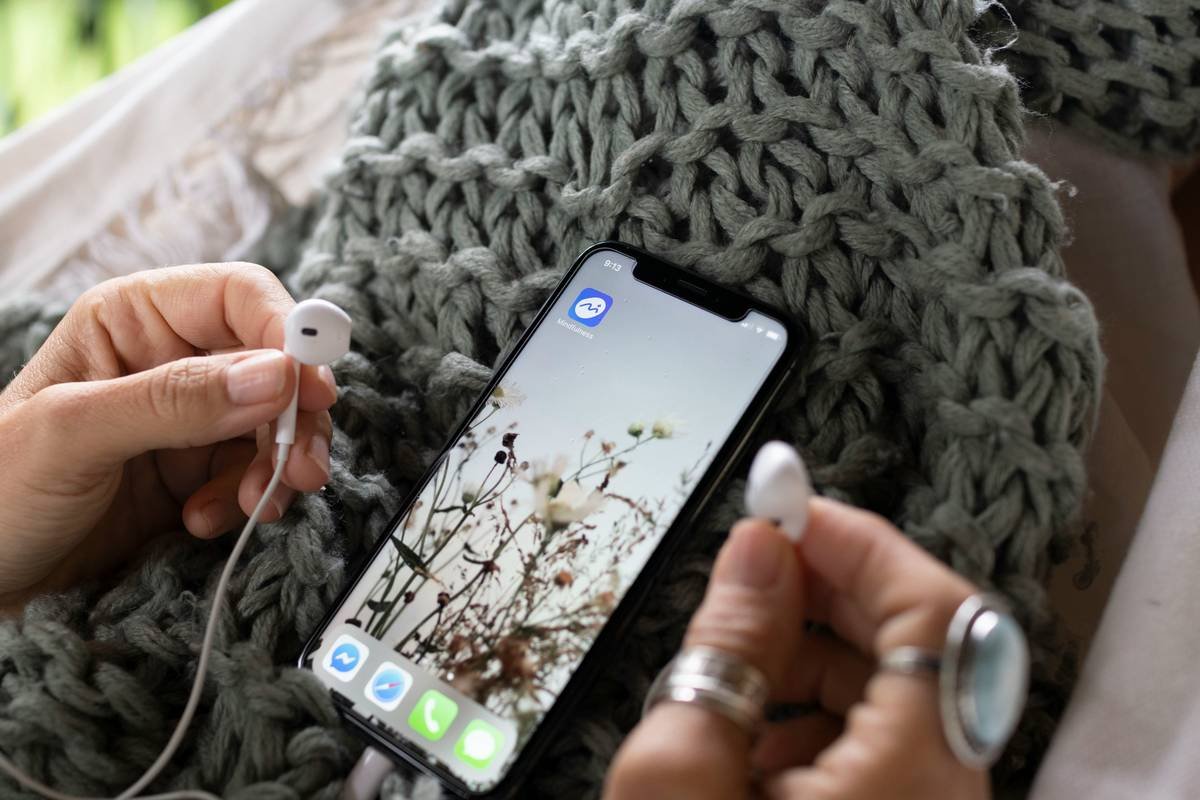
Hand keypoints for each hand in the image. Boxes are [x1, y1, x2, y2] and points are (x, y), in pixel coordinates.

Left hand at [0, 263, 336, 605]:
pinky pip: (255, 475)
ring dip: (278, 466)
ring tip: (257, 504)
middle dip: (295, 417)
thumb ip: (173, 400)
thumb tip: (275, 375)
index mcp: (135, 319)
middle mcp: (172, 361)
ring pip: (276, 424)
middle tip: (303, 465)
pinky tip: (204, 523)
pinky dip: (248, 502)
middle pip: (275, 365)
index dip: (287, 333)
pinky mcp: (199, 474)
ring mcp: (191, 420)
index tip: (311, 387)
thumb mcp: (72, 433)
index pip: (240, 298)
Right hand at [604, 498, 989, 799]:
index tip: (787, 509)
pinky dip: (817, 714)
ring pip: (898, 695)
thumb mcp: (680, 776)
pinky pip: (878, 745)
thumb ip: (725, 648)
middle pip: (924, 647)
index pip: (936, 614)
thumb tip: (757, 548)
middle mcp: (942, 798)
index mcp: (910, 782)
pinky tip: (747, 732)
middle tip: (752, 566)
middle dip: (834, 591)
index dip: (862, 545)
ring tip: (732, 655)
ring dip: (818, 651)